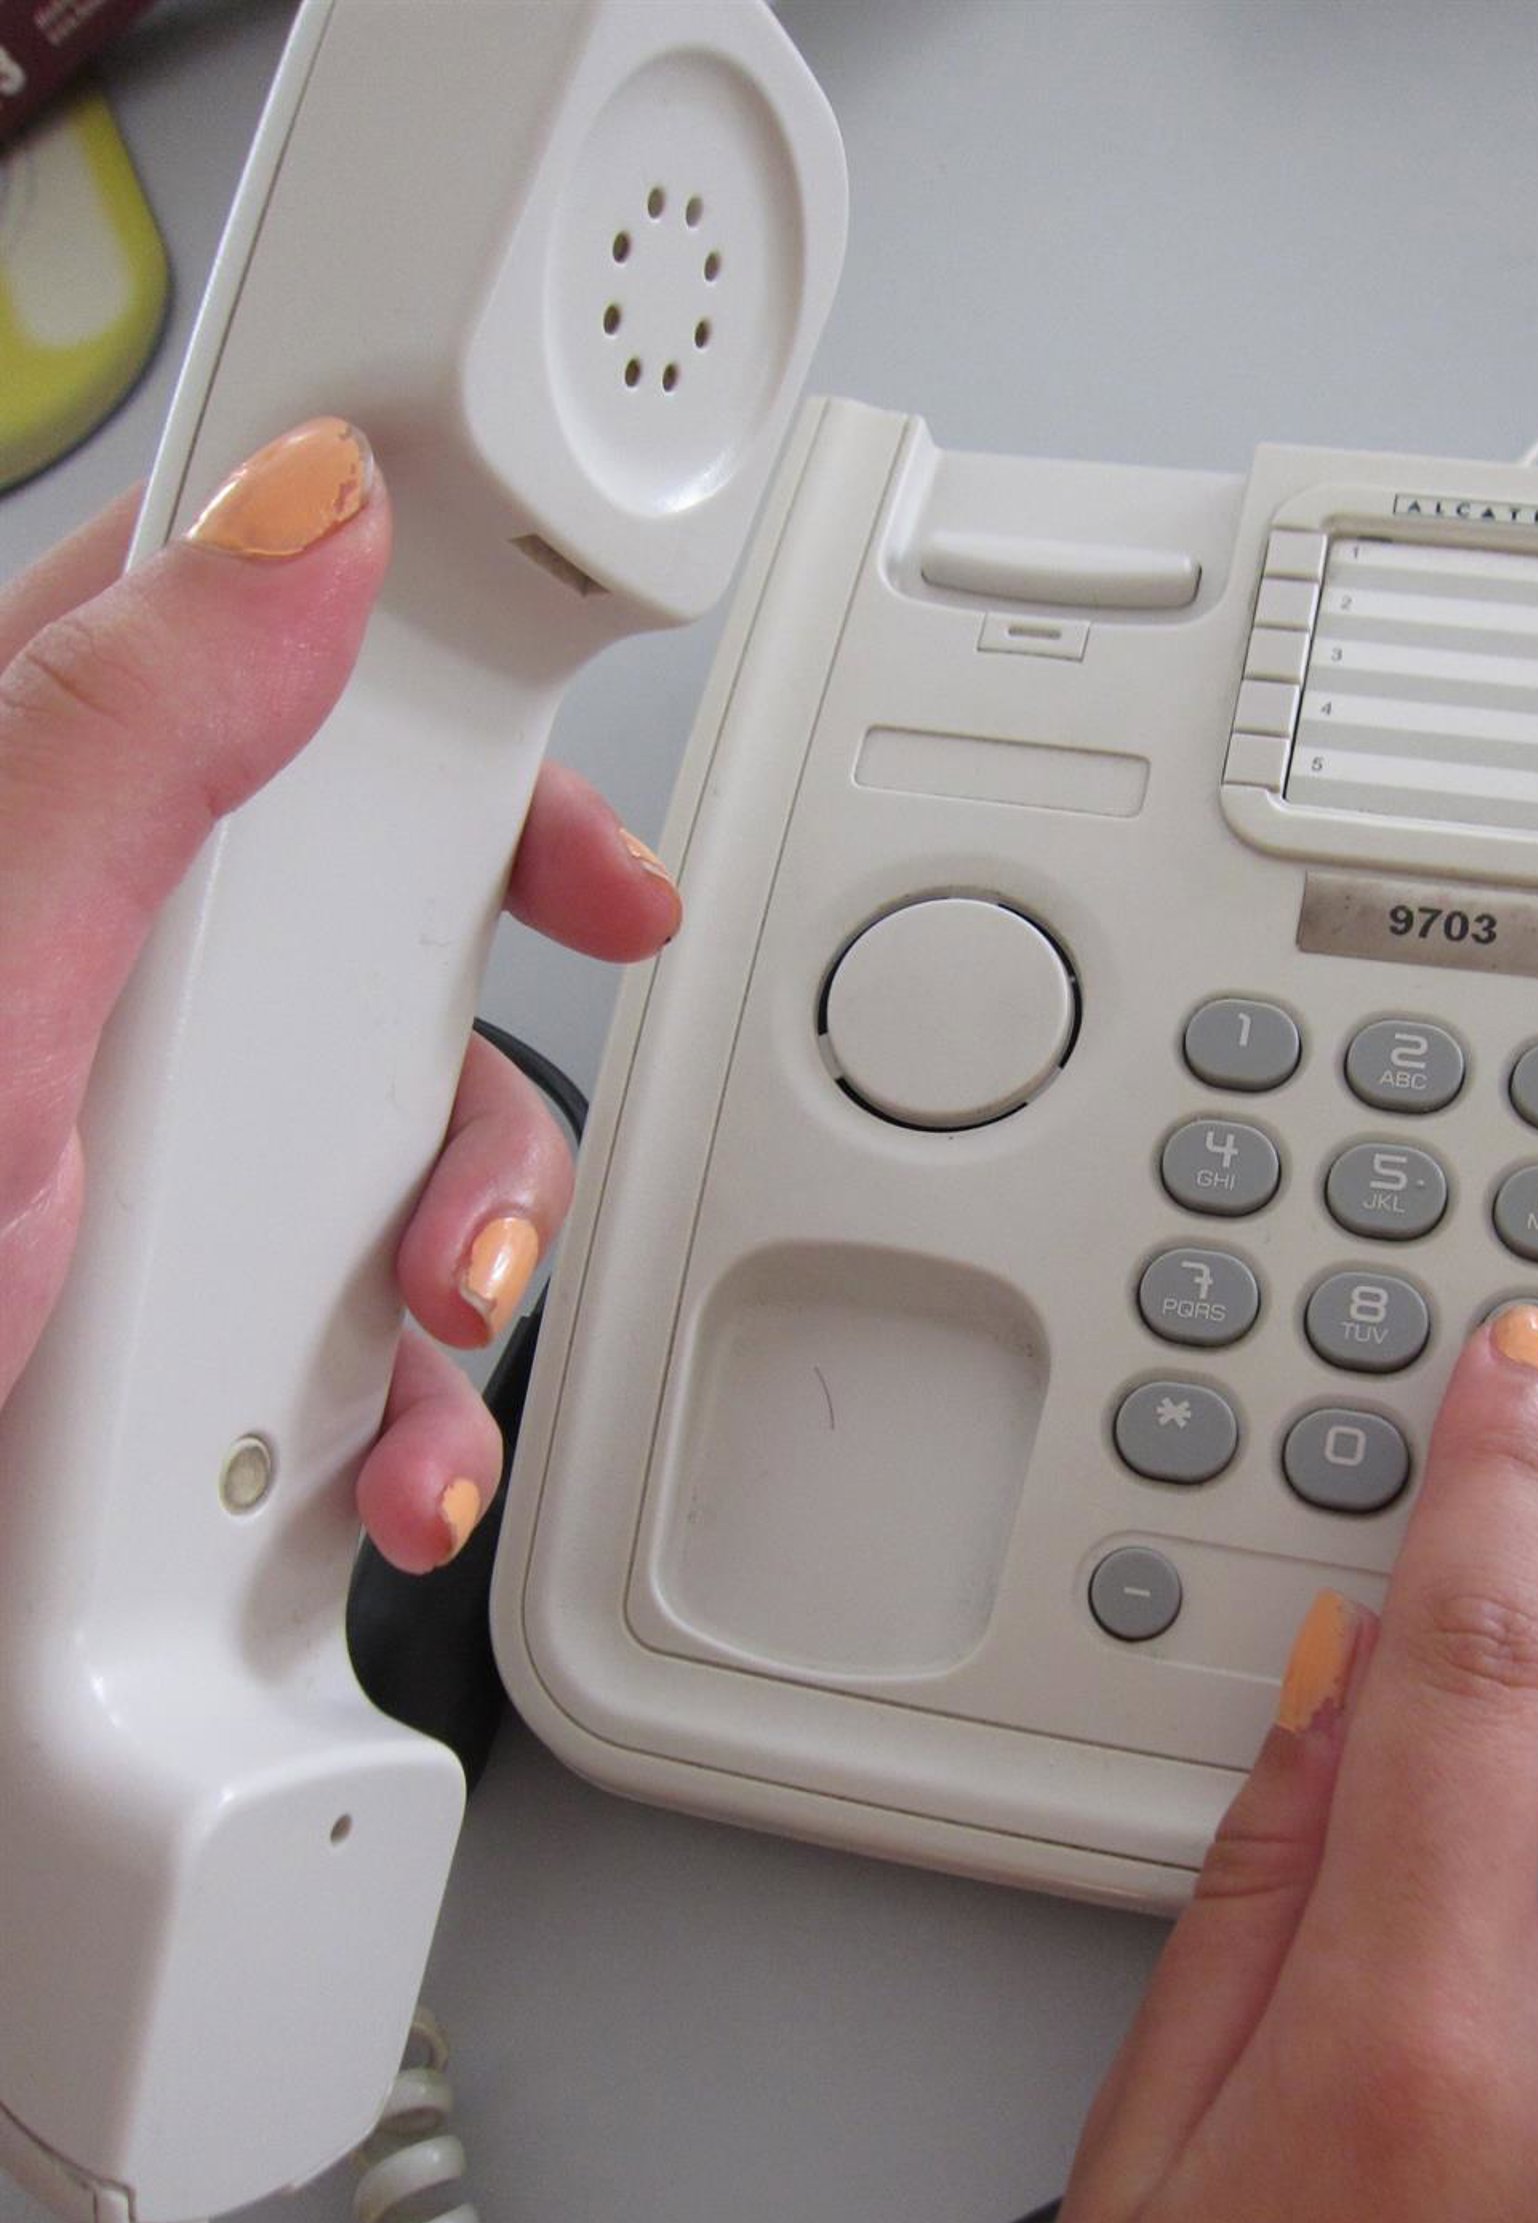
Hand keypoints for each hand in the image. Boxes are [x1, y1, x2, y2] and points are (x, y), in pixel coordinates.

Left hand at [0, 418, 678, 1567]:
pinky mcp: (175, 1321)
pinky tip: (384, 1468)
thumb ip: (125, 735)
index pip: (257, 657)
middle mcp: (88, 981)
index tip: (560, 790)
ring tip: (429, 1327)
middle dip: (478, 1055)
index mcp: (30, 828)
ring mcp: (137, 1160)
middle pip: (378, 936)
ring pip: (393, 1152)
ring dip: (467, 1262)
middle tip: (502, 1115)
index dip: (442, 690)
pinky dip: (411, 1416)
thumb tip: (310, 516)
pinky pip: (364, 1337)